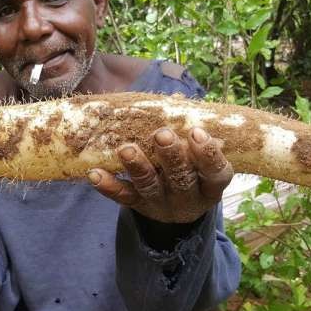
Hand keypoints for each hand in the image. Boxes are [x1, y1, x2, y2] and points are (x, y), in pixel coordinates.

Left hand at [87, 127, 232, 223]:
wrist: (178, 210)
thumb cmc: (192, 170)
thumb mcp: (199, 157)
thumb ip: (190, 131)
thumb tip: (177, 99)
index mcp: (210, 185)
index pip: (216, 173)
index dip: (208, 154)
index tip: (196, 131)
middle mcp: (188, 198)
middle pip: (181, 178)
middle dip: (170, 155)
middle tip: (161, 134)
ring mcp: (162, 204)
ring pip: (149, 186)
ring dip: (137, 167)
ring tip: (125, 149)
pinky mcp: (138, 206)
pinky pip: (122, 197)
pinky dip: (108, 186)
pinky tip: (95, 174)